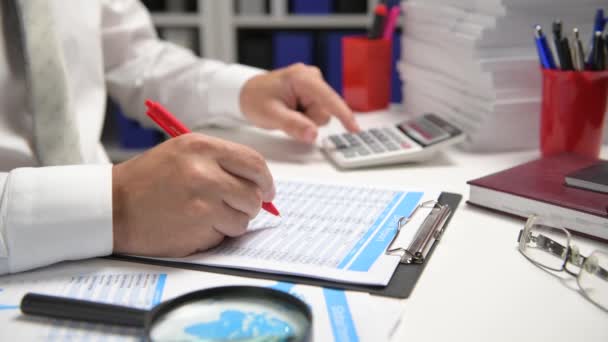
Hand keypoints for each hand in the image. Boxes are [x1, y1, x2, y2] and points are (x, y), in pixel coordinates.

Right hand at [111, 133, 274, 256]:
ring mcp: (203, 203)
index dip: (266, 180)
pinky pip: (226, 235)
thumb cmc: (147, 180)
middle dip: (252, 204)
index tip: (267, 191)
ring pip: (244, 218)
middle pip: (255, 194)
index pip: (254, 163)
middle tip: (238, 207)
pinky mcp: (199, 229)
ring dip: (232, 221)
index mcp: (202, 148)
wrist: (111, 207)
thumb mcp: (182, 153)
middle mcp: (205, 172)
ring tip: (206, 215)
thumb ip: (221, 163)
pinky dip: (217, 234)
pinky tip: (194, 226)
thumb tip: (260, 182)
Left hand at [240, 63, 359, 143]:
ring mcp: (314, 84)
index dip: (344, 115)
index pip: (329, 99)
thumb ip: (293, 125)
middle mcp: (312, 77)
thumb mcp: (271, 115)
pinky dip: (305, 116)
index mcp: (302, 78)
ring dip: (306, 120)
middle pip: (325, 111)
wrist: (246, 93)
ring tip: (288, 112)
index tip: (354, 129)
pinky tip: (292, 111)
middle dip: (308, 120)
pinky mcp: (313, 92)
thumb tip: (313, 134)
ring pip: (322, 114)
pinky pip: (317, 112)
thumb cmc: (256, 99)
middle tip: (287, 116)